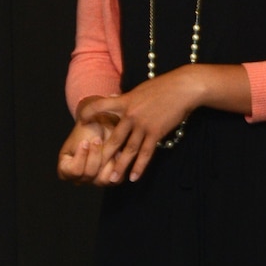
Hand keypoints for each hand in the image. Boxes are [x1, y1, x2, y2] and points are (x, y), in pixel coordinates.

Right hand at [57, 107, 119, 182]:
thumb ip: (81, 147)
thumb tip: (88, 150)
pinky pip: (115, 179)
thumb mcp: (81, 136)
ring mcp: (95, 181)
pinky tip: (117, 152)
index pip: (73, 171)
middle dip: (95, 156)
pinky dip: (117, 165)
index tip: (85, 141)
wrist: (105, 125)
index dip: (81, 157)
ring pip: (101, 180)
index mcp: (65, 168)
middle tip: (97, 139)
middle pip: (88, 175)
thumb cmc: (89, 128)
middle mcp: (79, 178)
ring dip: (106, 160)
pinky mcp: (111, 179)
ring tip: (107, 145)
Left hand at [83, 69, 205, 184]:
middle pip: (114, 138)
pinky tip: (134, 177)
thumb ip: (126, 98)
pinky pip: (146, 153)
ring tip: (112, 179)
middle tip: (94, 167)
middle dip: (103, 154)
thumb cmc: (164, 86)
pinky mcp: (156, 132)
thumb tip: (113, 98)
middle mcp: (130, 115)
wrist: (183, 88)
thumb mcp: (140, 89)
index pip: (100, 106)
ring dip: (120, 166)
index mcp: (124, 101)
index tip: (82, 121)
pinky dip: (140, 166)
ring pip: (128, 149)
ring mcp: (143, 125)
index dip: (89, 113)